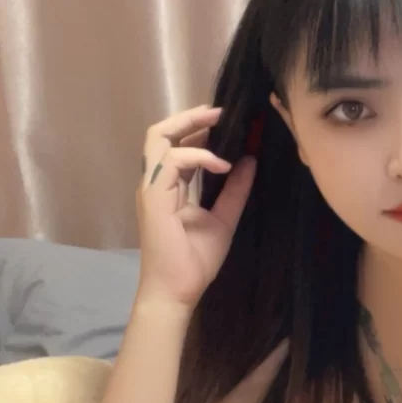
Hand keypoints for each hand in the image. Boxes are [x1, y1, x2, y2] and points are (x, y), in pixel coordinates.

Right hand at [136, 105, 255, 309]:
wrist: (178, 291)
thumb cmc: (195, 262)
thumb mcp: (224, 220)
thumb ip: (235, 191)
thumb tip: (250, 161)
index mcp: (169, 187)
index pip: (176, 146)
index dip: (197, 131)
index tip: (225, 122)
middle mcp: (156, 183)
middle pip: (160, 133)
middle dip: (189, 118)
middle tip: (219, 112)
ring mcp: (152, 188)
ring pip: (158, 138)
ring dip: (190, 127)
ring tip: (219, 124)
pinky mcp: (154, 197)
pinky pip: (172, 162)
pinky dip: (198, 157)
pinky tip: (222, 165)